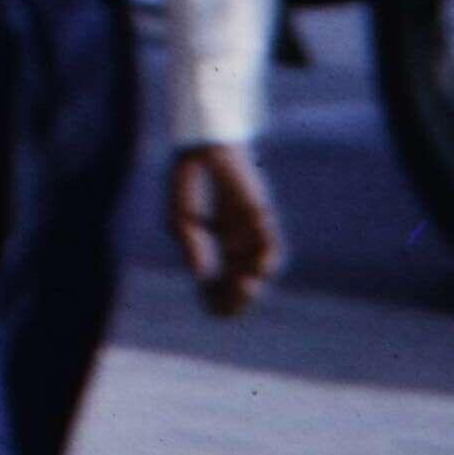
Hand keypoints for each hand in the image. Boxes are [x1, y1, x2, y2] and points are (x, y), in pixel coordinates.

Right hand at [166, 143, 280, 317]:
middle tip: (226, 306)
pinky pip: (272, 250)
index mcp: (213, 249)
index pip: (218, 286)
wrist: (204, 148)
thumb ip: (191, 247)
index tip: (204, 300)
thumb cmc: (189, 180)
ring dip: (253, 287)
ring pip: (258, 273)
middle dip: (235, 301)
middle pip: (240, 287)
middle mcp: (234, 246)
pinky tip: (253, 271)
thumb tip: (201, 276)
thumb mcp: (181, 219)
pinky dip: (266, 264)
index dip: (213, 299)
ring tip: (243, 287)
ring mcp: (250, 234)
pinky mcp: (263, 220)